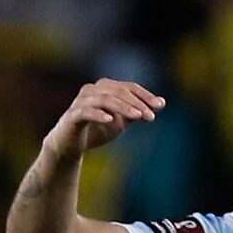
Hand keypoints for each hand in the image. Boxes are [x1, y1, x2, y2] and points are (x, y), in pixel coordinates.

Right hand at [44, 79, 164, 156]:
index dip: (145, 95)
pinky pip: (85, 111)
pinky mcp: (71, 115)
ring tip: (137, 116)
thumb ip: (138, 111)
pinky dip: (99, 114)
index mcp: (105, 88)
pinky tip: (110, 120)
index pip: (129, 87)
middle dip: (137, 103)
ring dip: (123, 107)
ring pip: (104, 98)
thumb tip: (161, 103)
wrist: (72, 145)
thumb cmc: (98, 129)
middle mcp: (92, 90)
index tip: (160, 106)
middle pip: (118, 91)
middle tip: (151, 116)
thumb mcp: (122, 121)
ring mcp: (80, 102)